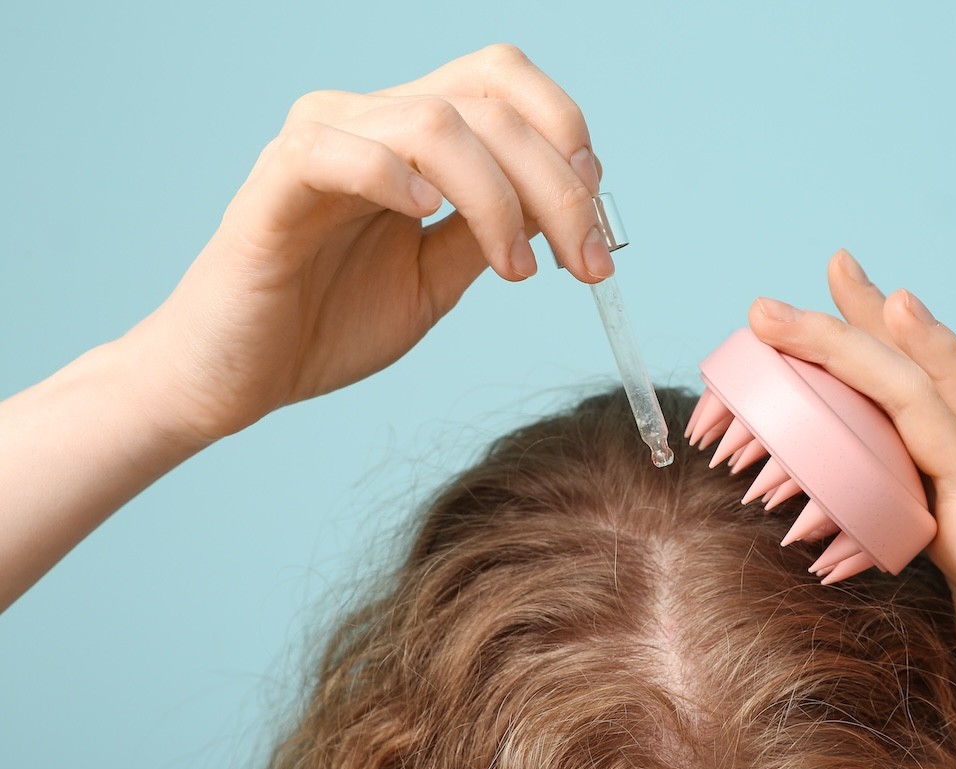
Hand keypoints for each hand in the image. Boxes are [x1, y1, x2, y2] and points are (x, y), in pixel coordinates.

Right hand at [125, 44, 609, 445]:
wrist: (239, 378)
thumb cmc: (329, 322)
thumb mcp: (437, 278)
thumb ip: (490, 232)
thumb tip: (567, 204)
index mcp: (410, 136)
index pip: (504, 85)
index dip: (566, 138)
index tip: (598, 222)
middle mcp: (368, 118)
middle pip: (489, 101)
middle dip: (559, 183)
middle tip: (588, 263)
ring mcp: (320, 141)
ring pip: (436, 122)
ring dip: (500, 197)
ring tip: (516, 269)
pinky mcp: (275, 182)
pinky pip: (341, 150)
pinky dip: (397, 178)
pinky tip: (426, 219)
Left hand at [749, 251, 955, 768]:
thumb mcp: (943, 575)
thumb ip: (901, 526)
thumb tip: (822, 505)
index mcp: (953, 490)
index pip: (899, 397)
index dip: (855, 338)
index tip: (806, 285)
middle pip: (923, 398)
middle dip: (857, 339)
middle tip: (781, 297)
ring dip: (950, 367)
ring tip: (904, 307)